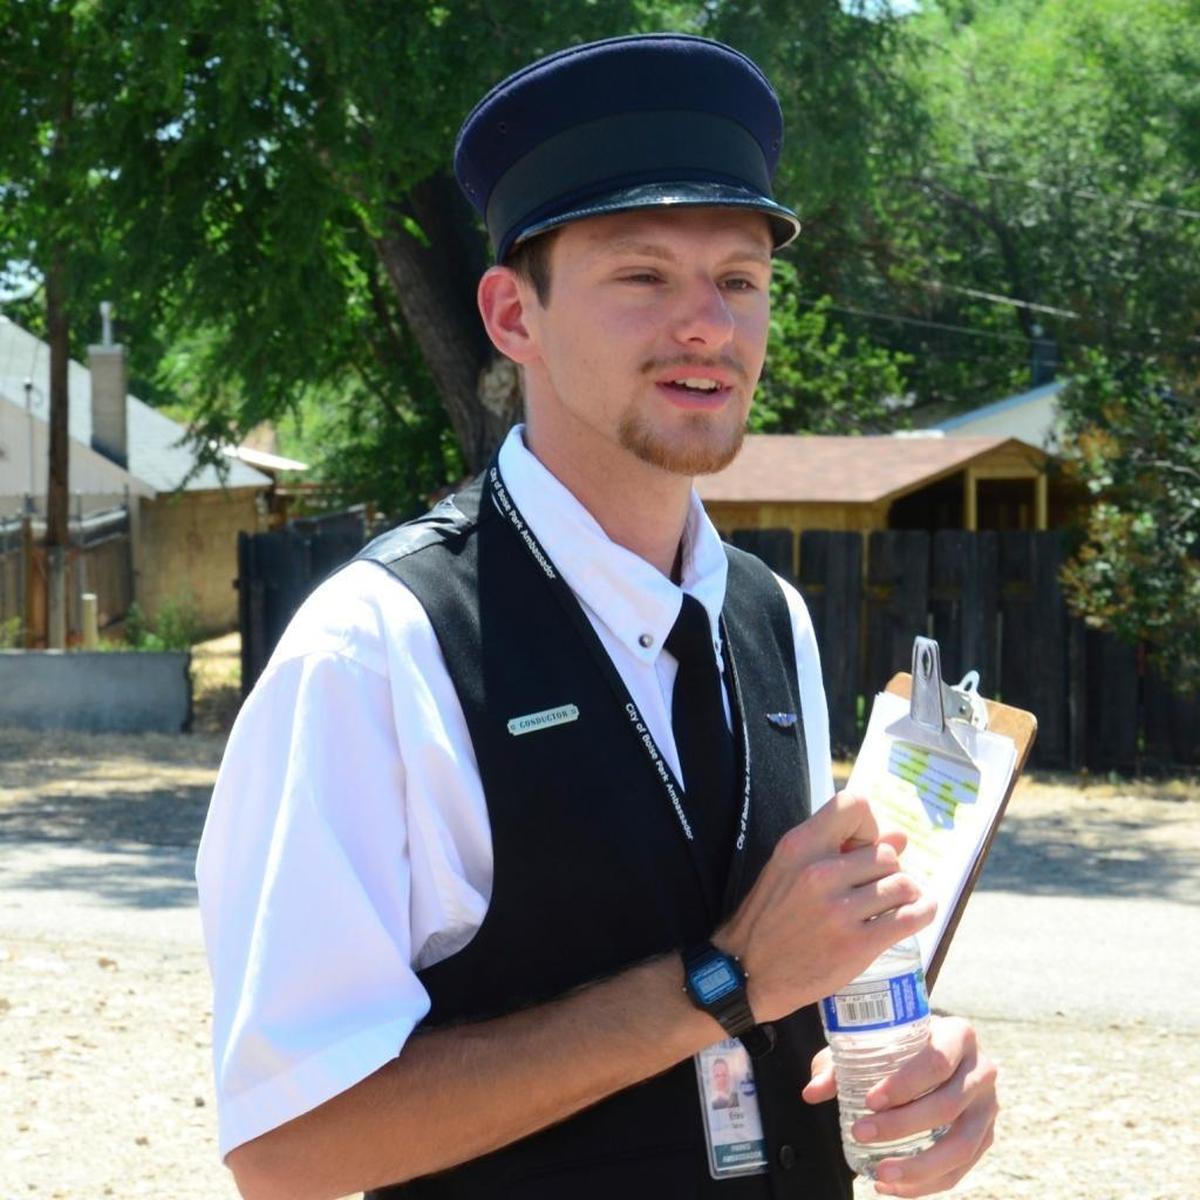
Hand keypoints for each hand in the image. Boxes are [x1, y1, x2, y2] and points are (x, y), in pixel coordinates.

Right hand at [714, 793, 934, 1020]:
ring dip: (904, 895)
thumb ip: (838, 848)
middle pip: (886, 854)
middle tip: (873, 888)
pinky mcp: (857, 944)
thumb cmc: (770, 916)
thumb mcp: (789, 869)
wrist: (748, 972)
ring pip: (902, 884)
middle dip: (887, 870)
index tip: (863, 846)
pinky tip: (917, 912)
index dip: (869, 825)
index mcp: (800, 846)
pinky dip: (922, 912)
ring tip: (890, 904)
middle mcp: (820, 872)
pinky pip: (911, 917)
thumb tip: (900, 836)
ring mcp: (839, 910)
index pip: (854, 805)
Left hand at [802, 1015, 998, 1196]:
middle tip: (861, 1134)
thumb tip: (811, 1092)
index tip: (870, 1100)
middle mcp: (982, 1070)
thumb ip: (840, 1065)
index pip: (937, 1061)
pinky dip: (927, 1183)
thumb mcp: (873, 1043)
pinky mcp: (986, 1137)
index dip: (905, 1084)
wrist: (936, 1049)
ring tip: (880, 1174)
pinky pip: (961, 1169)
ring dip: (919, 1166)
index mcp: (958, 1035)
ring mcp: (988, 1107)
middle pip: (948, 1105)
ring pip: (961, 1145)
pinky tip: (894, 1185)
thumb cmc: (900, 1044)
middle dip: (902, 1126)